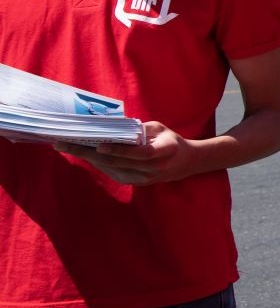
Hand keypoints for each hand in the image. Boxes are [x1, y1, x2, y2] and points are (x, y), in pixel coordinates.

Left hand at [54, 122, 196, 185]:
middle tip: (66, 144)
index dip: (120, 151)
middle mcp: (155, 168)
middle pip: (118, 163)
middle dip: (89, 153)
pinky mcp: (135, 183)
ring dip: (88, 158)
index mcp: (166, 151)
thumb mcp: (159, 129)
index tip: (100, 145)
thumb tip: (110, 125)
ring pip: (111, 168)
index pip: (141, 154)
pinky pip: (111, 172)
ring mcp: (144, 179)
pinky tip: (83, 154)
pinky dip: (96, 162)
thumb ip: (138, 129)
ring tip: (67, 147)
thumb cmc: (169, 140)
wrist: (184, 163)